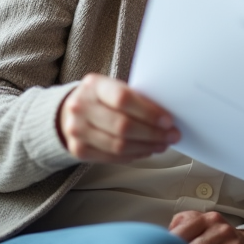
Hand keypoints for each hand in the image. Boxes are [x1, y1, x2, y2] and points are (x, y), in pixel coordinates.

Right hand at [56, 73, 178, 162]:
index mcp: (94, 85)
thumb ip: (136, 98)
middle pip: (122, 126)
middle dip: (153, 134)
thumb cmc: (103, 98)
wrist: (71, 112)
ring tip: (162, 144)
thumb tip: (166, 115)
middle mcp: (80, 107)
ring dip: (146, 147)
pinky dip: (133, 155)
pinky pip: (111, 157)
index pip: (123, 99)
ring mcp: (76, 131)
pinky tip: (145, 151)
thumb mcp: (115, 88)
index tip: (168, 121)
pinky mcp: (78, 150)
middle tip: (171, 136)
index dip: (148, 112)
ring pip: (118, 145)